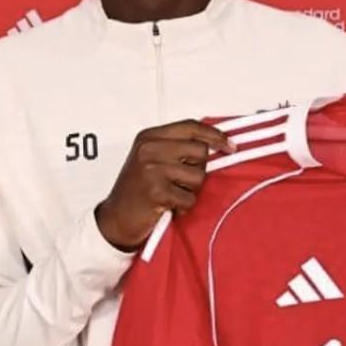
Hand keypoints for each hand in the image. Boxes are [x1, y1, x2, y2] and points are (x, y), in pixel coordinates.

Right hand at [95, 120, 235, 251]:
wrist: (115, 219)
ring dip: (190, 191)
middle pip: (200, 152)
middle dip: (197, 170)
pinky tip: (168, 206)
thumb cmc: (136, 190)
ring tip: (171, 194)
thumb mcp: (150, 159)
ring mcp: (152, 169)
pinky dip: (183, 207)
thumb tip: (214, 144)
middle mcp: (149, 149)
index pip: (190, 126)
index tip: (229, 145)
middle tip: (180, 182)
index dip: (214, 135)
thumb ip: (176, 148)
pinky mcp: (156, 192)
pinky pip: (190, 199)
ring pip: (198, 177)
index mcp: (149, 137)